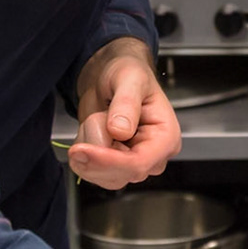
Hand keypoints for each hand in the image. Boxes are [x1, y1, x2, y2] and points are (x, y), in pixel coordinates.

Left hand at [70, 38, 179, 188]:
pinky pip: (91, 172)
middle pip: (120, 174)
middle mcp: (152, 155)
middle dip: (96, 151)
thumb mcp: (129, 79)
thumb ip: (126, 103)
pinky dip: (83, 152)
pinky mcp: (114, 166)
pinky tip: (93, 130)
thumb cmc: (128, 73)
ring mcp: (132, 162)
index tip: (81, 150)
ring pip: (102, 176)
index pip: (139, 163)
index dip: (108, 161)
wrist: (110, 75)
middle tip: (93, 118)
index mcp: (166, 137)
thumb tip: (120, 130)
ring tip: (99, 118)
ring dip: (89, 148)